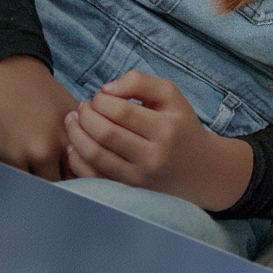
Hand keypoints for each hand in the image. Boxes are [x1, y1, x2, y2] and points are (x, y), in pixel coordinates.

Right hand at [0, 55, 79, 179]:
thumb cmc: (43, 93)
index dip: (80, 177)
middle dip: (59, 180)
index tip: (81, 175)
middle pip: (55, 185)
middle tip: (60, 174)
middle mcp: (41, 153)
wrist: (9, 76)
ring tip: (40, 168)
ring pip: (32, 184)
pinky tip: (21, 161)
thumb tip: (96, 160)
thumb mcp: (72, 111)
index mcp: (64, 142)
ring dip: (37, 178)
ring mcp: (16, 157)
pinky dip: (16, 173)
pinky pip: (9, 177)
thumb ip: (84, 138)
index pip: (77, 176)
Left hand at [61, 69, 255, 211]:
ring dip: (76, 135)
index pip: (122, 111)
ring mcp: (139, 177)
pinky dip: (77, 160)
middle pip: (106, 133)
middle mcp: (153, 156)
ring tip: (74, 121)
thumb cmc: (181, 126)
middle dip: (86, 116)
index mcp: (166, 129)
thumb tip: (106, 89)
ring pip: (96, 155)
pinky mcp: (127, 190)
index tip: (99, 95)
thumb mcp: (171, 95)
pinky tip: (75, 145)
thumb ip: (140, 82)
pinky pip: (94, 176)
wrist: (198, 168)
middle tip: (83, 107)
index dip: (101, 100)